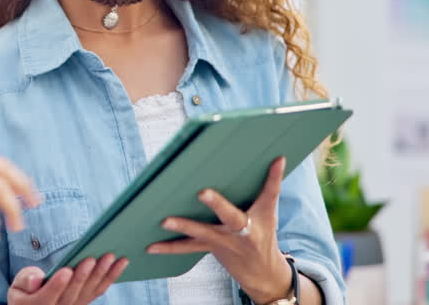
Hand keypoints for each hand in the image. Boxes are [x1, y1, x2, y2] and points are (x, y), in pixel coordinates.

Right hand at [7, 256, 127, 304]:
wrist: (33, 304)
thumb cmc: (25, 290)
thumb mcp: (17, 286)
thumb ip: (25, 281)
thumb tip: (35, 281)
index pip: (47, 297)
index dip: (57, 285)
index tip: (66, 271)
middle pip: (72, 294)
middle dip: (83, 276)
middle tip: (92, 258)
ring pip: (89, 292)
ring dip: (102, 274)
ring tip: (111, 256)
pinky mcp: (85, 302)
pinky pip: (99, 290)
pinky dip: (111, 276)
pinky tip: (121, 262)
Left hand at [148, 156, 293, 303]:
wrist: (261, 272)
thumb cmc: (264, 233)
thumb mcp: (269, 211)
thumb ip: (271, 185)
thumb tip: (279, 157)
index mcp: (258, 218)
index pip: (267, 195)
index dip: (272, 178)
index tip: (275, 160)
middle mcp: (240, 231)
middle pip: (229, 215)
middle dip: (217, 204)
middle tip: (202, 192)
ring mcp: (223, 241)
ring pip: (202, 234)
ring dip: (183, 227)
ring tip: (164, 221)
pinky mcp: (208, 247)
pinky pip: (187, 247)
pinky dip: (168, 247)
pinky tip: (150, 247)